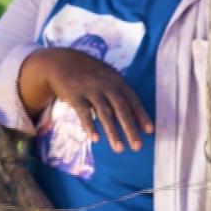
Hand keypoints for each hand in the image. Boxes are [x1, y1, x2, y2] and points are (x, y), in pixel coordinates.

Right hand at [19, 47, 152, 152]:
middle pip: (121, 109)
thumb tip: (131, 112)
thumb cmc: (87, 72)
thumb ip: (117, 91)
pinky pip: (84, 113)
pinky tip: (96, 139)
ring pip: (104, 113)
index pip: (132, 100)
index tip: (149, 131)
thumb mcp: (106, 75)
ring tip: (119, 149)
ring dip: (113, 132)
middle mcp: (106, 85)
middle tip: (137, 147)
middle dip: (130, 129)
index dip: (141, 115)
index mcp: (117, 80)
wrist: (60, 61)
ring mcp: (91, 90)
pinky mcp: (75, 96)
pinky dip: (90, 126)